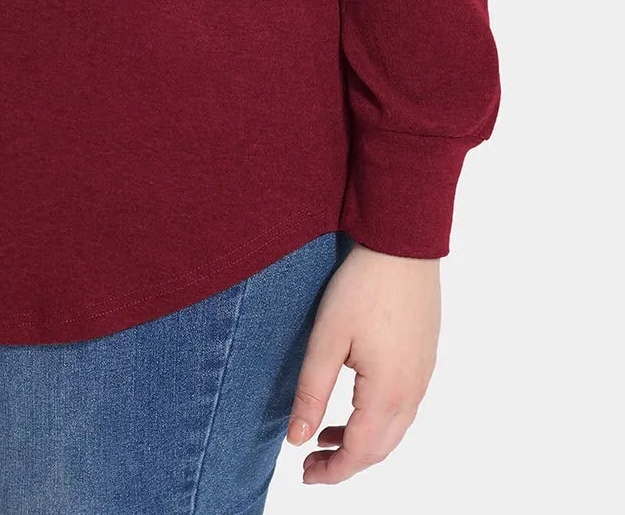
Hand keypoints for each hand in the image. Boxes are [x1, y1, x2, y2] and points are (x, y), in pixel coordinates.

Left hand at [285, 242, 440, 484]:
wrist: (403, 246)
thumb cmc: (362, 287)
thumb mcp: (327, 338)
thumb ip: (312, 392)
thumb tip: (297, 440)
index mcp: (387, 393)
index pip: (360, 452)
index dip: (332, 471)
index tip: (305, 474)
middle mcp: (412, 392)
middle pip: (380, 449)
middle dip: (346, 462)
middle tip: (311, 463)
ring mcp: (422, 377)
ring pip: (394, 430)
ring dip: (362, 442)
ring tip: (325, 436)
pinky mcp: (424, 359)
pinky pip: (403, 408)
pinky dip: (378, 420)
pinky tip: (355, 406)